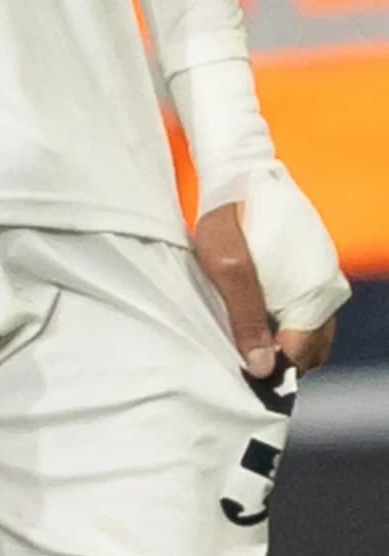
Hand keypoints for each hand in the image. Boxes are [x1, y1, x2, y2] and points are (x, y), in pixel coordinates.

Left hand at [194, 168, 342, 381]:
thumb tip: (262, 367)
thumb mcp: (227, 270)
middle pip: (310, 349)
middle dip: (279, 361)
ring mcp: (323, 283)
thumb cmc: (229, 220)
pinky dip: (285, 327)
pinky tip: (255, 324)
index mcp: (314, 294)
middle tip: (240, 364)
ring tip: (244, 344)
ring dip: (282, 345)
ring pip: (310, 334)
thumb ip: (245, 318)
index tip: (243, 378)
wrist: (240, 177)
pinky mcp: (312, 275)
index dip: (273, 370)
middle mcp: (328, 291)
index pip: (301, 354)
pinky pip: (306, 315)